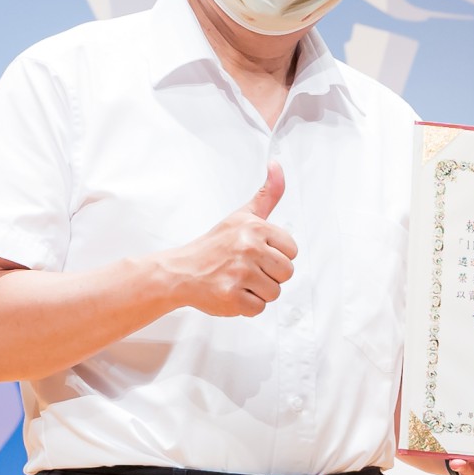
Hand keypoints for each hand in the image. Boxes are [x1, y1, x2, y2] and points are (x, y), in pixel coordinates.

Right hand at [171, 162, 294, 319]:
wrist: (181, 271)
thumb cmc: (214, 246)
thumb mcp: (242, 216)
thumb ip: (267, 194)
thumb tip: (277, 165)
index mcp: (255, 228)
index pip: (292, 250)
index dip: (275, 256)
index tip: (256, 253)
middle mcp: (248, 248)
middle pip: (286, 273)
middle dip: (268, 275)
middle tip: (245, 269)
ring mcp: (239, 273)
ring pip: (274, 293)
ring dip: (257, 292)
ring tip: (237, 280)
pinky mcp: (231, 296)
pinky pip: (258, 309)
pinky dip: (245, 306)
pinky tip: (231, 292)